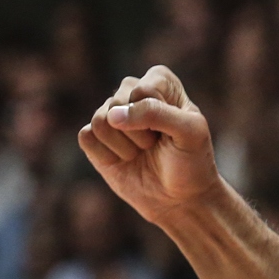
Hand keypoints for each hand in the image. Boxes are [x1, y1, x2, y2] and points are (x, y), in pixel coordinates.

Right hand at [79, 66, 221, 225]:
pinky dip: (107, 156)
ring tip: (142, 152)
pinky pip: (87, 137)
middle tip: (156, 145)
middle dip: (140, 135)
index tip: (172, 131)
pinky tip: (124, 160)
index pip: (143, 90)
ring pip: (101, 122)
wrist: (179, 197)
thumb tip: (112, 115)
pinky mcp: (94, 136)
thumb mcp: (190, 133)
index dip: (156, 118)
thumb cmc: (190, 160)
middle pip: (117, 105)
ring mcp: (111, 113)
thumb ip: (156, 113)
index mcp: (160, 81)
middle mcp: (131, 91)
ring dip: (125, 147)